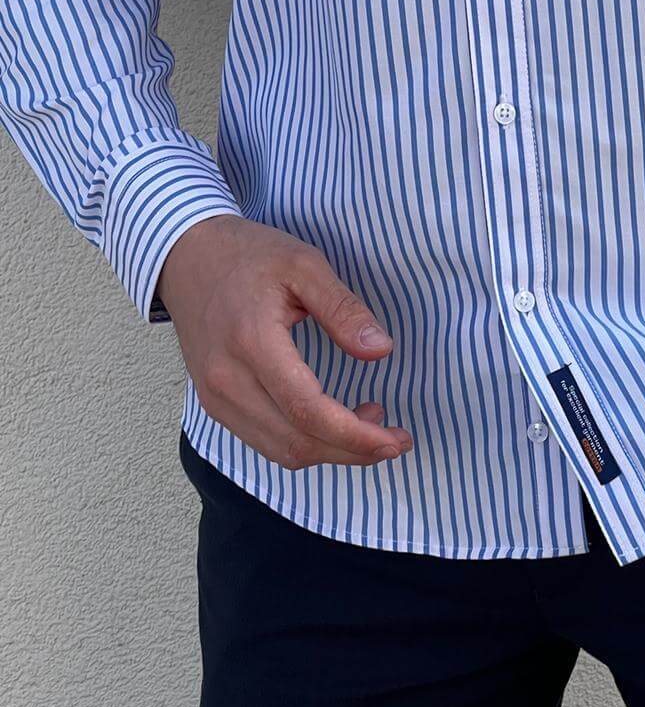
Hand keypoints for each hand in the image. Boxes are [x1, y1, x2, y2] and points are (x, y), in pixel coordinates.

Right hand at [157, 213, 413, 468]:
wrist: (187, 257)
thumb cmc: (249, 255)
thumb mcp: (304, 265)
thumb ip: (343, 309)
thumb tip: (381, 351)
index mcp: (253, 342)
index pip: (308, 411)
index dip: (356, 435)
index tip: (396, 438)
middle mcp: (227, 380)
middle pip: (297, 442)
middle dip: (353, 451)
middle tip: (394, 438)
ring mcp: (215, 397)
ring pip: (280, 451)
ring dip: (330, 452)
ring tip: (369, 423)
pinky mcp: (214, 403)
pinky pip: (263, 441)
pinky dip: (303, 443)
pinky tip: (330, 422)